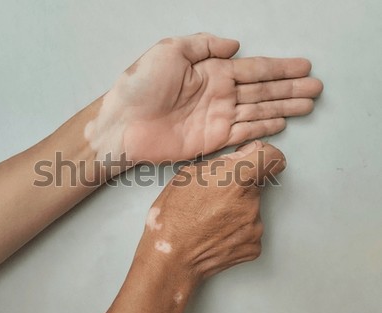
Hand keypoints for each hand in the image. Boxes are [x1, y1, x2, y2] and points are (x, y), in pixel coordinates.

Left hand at [85, 33, 322, 162]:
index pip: (254, 68)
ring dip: (284, 107)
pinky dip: (263, 127)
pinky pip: (244, 131)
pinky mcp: (212, 140)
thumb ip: (204, 45)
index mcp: (211, 71)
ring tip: (308, 104)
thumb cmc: (141, 85)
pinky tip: (281, 123)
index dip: (280, 68)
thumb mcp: (170, 51)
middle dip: (290, 89)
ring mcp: (217, 118)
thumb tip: (235, 45)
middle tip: (317, 89)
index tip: (304, 67)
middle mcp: (219, 94)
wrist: (123, 124)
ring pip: (259, 109)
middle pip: (263, 90)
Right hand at [91, 140, 285, 312]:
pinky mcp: (254, 246)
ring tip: (211, 218)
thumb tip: (242, 156)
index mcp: (237, 179)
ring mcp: (255, 226)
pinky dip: (237, 229)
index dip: (265, 155)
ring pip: (252, 207)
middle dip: (241, 185)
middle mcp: (252, 202)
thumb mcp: (188, 176)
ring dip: (237, 208)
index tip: (256, 159)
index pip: (273, 158)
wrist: (171, 259)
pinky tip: (216, 233)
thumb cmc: (172, 217)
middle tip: (215, 196)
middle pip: (258, 183)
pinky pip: (250, 229)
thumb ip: (221, 163)